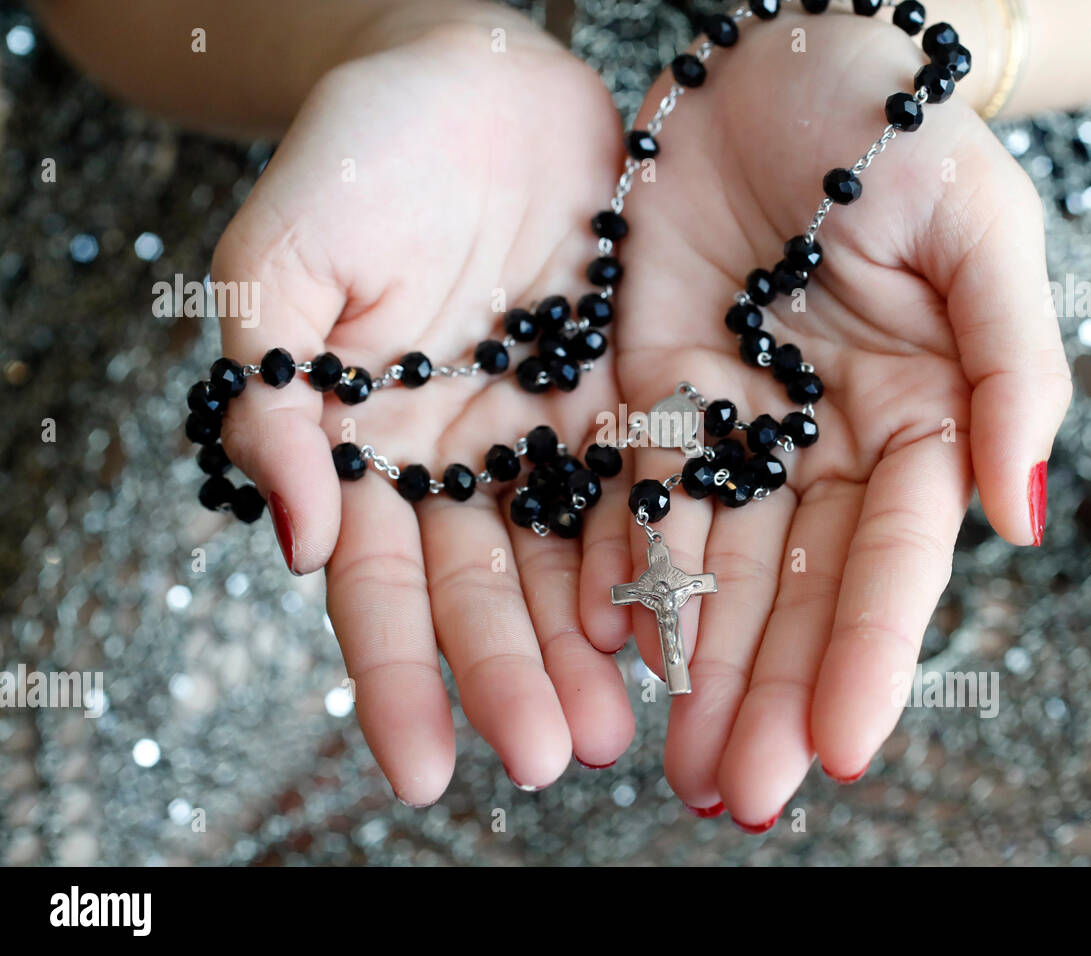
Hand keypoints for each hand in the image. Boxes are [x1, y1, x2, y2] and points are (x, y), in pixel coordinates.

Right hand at [212, 15, 634, 803]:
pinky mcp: (617, 387)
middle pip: (482, 589)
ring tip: (624, 725)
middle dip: (512, 675)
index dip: (396, 679)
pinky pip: (640, 481)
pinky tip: (680, 618)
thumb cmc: (359, 153)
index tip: (421, 771)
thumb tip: (300, 540)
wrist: (471, 71)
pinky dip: (652, 551)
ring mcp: (540, 428)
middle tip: (556, 756)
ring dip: (590, 644)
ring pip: (566, 557)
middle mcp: (456, 456)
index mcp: (363, 442)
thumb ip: (275, 392)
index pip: (377, 585)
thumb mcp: (285, 257)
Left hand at [601, 14, 1070, 823]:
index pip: (894, 558)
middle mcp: (831, 440)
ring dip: (697, 664)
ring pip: (719, 566)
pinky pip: (638, 496)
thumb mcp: (977, 227)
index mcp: (923, 414)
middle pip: (799, 587)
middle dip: (769, 691)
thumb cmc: (892, 127)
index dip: (866, 653)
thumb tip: (1022, 517)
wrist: (774, 53)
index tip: (838, 747)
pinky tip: (607, 649)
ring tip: (673, 765)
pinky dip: (626, 573)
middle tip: (736, 793)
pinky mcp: (659, 392)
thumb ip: (1012, 369)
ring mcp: (742, 423)